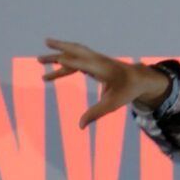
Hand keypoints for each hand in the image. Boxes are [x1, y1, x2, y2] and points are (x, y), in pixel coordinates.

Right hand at [37, 38, 170, 128]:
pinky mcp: (94, 61)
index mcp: (104, 69)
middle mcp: (98, 61)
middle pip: (75, 52)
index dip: (72, 62)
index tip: (59, 60)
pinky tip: (55, 68)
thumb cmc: (127, 91)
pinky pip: (76, 59)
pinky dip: (65, 63)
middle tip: (39, 57)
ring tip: (39, 60)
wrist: (140, 78)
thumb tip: (80, 126)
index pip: (85, 64)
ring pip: (74, 53)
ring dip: (57, 55)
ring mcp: (96, 59)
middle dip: (58, 52)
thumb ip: (95, 113)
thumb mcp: (112, 104)